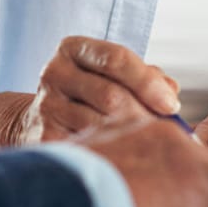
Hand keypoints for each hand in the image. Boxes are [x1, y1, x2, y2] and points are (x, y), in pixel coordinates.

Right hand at [20, 36, 179, 141]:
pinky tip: (123, 157)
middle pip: (111, 95)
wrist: (36, 121)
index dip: (148, 82)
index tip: (171, 105)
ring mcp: (46, 106)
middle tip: (164, 132)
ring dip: (131, 138)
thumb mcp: (110, 75)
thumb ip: (143, 76)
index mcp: (73, 49)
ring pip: (100, 124)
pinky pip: (88, 146)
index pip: (116, 59)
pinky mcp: (44, 138)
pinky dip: (112, 152)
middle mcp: (54, 73)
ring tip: (147, 145)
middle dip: (144, 115)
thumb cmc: (87, 94)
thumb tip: (170, 90)